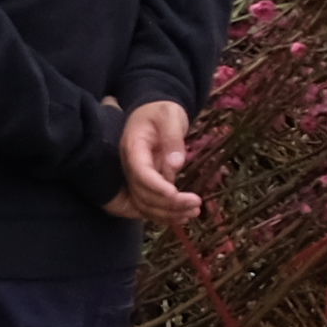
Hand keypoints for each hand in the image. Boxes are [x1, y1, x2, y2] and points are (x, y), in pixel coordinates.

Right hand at [111, 99, 202, 227]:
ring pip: (144, 203)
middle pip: (142, 193)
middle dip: (168, 204)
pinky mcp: (145, 183)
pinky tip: (183, 216)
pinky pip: (149, 204)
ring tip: (193, 213)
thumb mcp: (170, 115)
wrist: (153, 111)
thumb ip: (172, 138)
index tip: (176, 195)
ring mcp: (136, 176)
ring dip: (167, 213)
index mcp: (133, 147)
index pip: (140, 172)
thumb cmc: (162, 110)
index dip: (156, 187)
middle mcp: (130, 165)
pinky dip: (164, 214)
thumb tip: (176, 165)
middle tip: (195, 205)